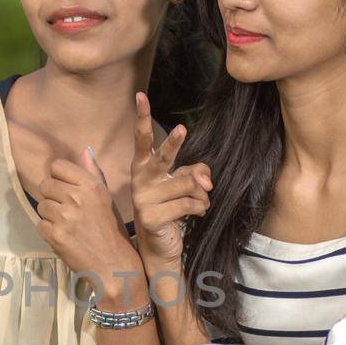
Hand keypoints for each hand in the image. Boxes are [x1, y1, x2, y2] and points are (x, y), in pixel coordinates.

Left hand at [35, 149, 145, 303]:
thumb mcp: (107, 199)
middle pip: (45, 185)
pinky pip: (40, 225)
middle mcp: (77, 197)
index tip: (65, 188)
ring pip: (41, 205)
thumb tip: (85, 150)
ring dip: (50, 216)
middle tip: (66, 210)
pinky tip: (64, 238)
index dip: (58, 177)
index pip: (57, 166)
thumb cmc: (112, 232)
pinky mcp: (55, 235)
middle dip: (52, 197)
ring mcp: (65, 217)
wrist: (114, 266)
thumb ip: (94, 175)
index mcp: (91, 186)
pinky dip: (49, 232)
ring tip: (67, 226)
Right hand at [130, 92, 211, 267]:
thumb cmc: (172, 209)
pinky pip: (189, 204)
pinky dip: (200, 209)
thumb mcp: (183, 184)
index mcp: (143, 168)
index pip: (142, 140)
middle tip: (182, 129)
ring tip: (198, 203)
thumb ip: (196, 172)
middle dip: (173, 144)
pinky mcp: (151, 218)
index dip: (142, 118)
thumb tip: (205, 181)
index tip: (140, 96)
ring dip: (202, 195)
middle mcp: (140, 181)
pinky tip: (197, 215)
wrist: (160, 247)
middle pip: (162, 157)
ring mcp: (143, 199)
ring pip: (188, 184)